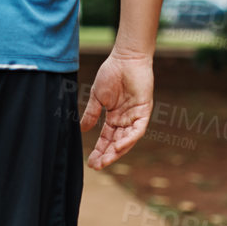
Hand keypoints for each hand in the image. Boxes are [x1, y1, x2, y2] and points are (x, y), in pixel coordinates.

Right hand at [80, 51, 154, 169]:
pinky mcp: (144, 111)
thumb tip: (82, 130)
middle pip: (116, 143)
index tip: (90, 162)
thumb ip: (92, 114)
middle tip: (97, 166)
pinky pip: (138, 130)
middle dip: (107, 155)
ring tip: (106, 160)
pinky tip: (119, 147)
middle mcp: (125, 120)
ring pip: (127, 140)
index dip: (99, 150)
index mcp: (114, 117)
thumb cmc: (112, 73)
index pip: (106, 138)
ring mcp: (135, 116)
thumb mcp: (97, 97)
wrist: (125, 58)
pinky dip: (129, 139)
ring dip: (117, 151)